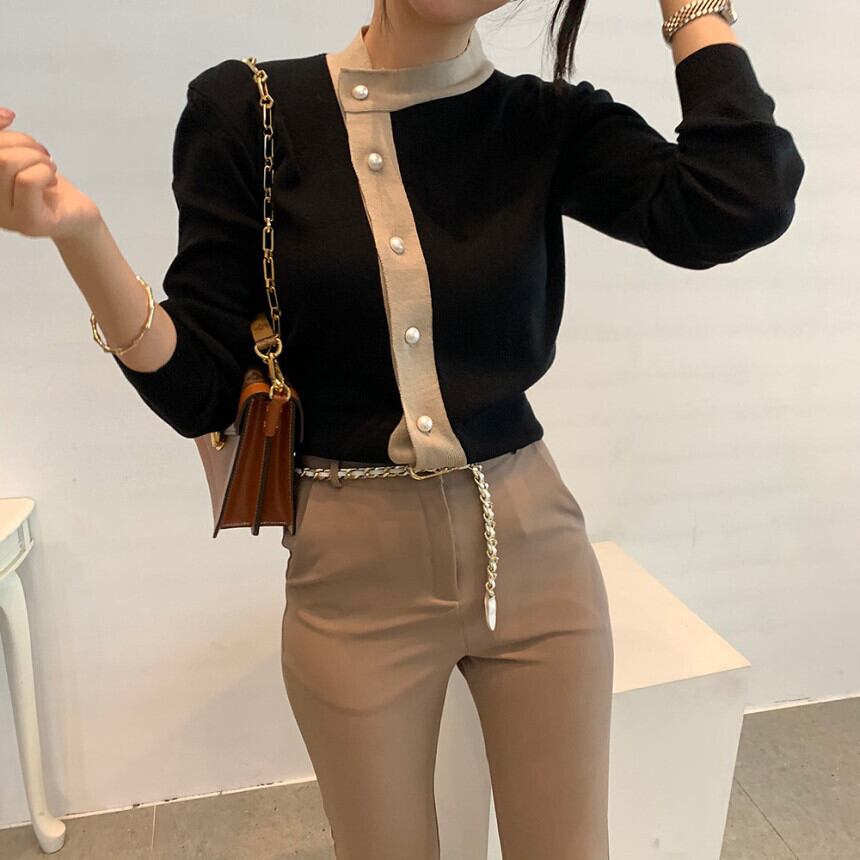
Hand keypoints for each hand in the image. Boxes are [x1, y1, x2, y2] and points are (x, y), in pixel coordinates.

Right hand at [0, 106, 101, 241]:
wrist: (78, 218)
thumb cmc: (50, 188)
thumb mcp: (23, 156)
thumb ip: (6, 139)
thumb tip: (5, 116)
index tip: (10, 117)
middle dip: (24, 144)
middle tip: (43, 156)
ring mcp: (5, 217)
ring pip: (7, 162)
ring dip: (37, 158)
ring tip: (49, 169)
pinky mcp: (28, 222)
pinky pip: (27, 180)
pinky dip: (45, 171)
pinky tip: (51, 182)